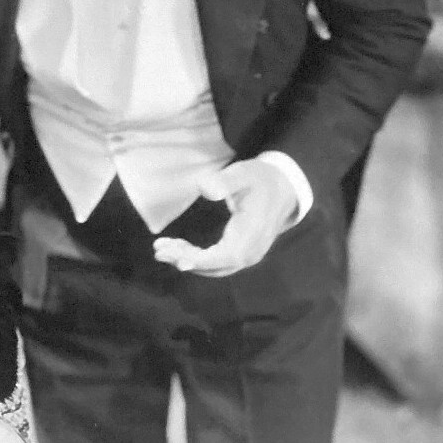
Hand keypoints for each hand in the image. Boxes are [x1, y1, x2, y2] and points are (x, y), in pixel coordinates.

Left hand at [151, 158, 296, 276]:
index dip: (199, 260)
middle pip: (215, 266)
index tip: (176, 260)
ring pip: (216, 267)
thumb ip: (224, 182)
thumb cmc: (260, 178)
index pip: (222, 256)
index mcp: (250, 235)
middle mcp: (250, 252)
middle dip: (185, 260)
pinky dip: (199, 259)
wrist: (284, 187)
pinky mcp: (244, 253)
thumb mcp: (242, 174)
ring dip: (189, 261)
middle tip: (159, 250)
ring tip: (163, 250)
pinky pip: (220, 263)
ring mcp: (249, 256)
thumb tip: (204, 190)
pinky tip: (181, 249)